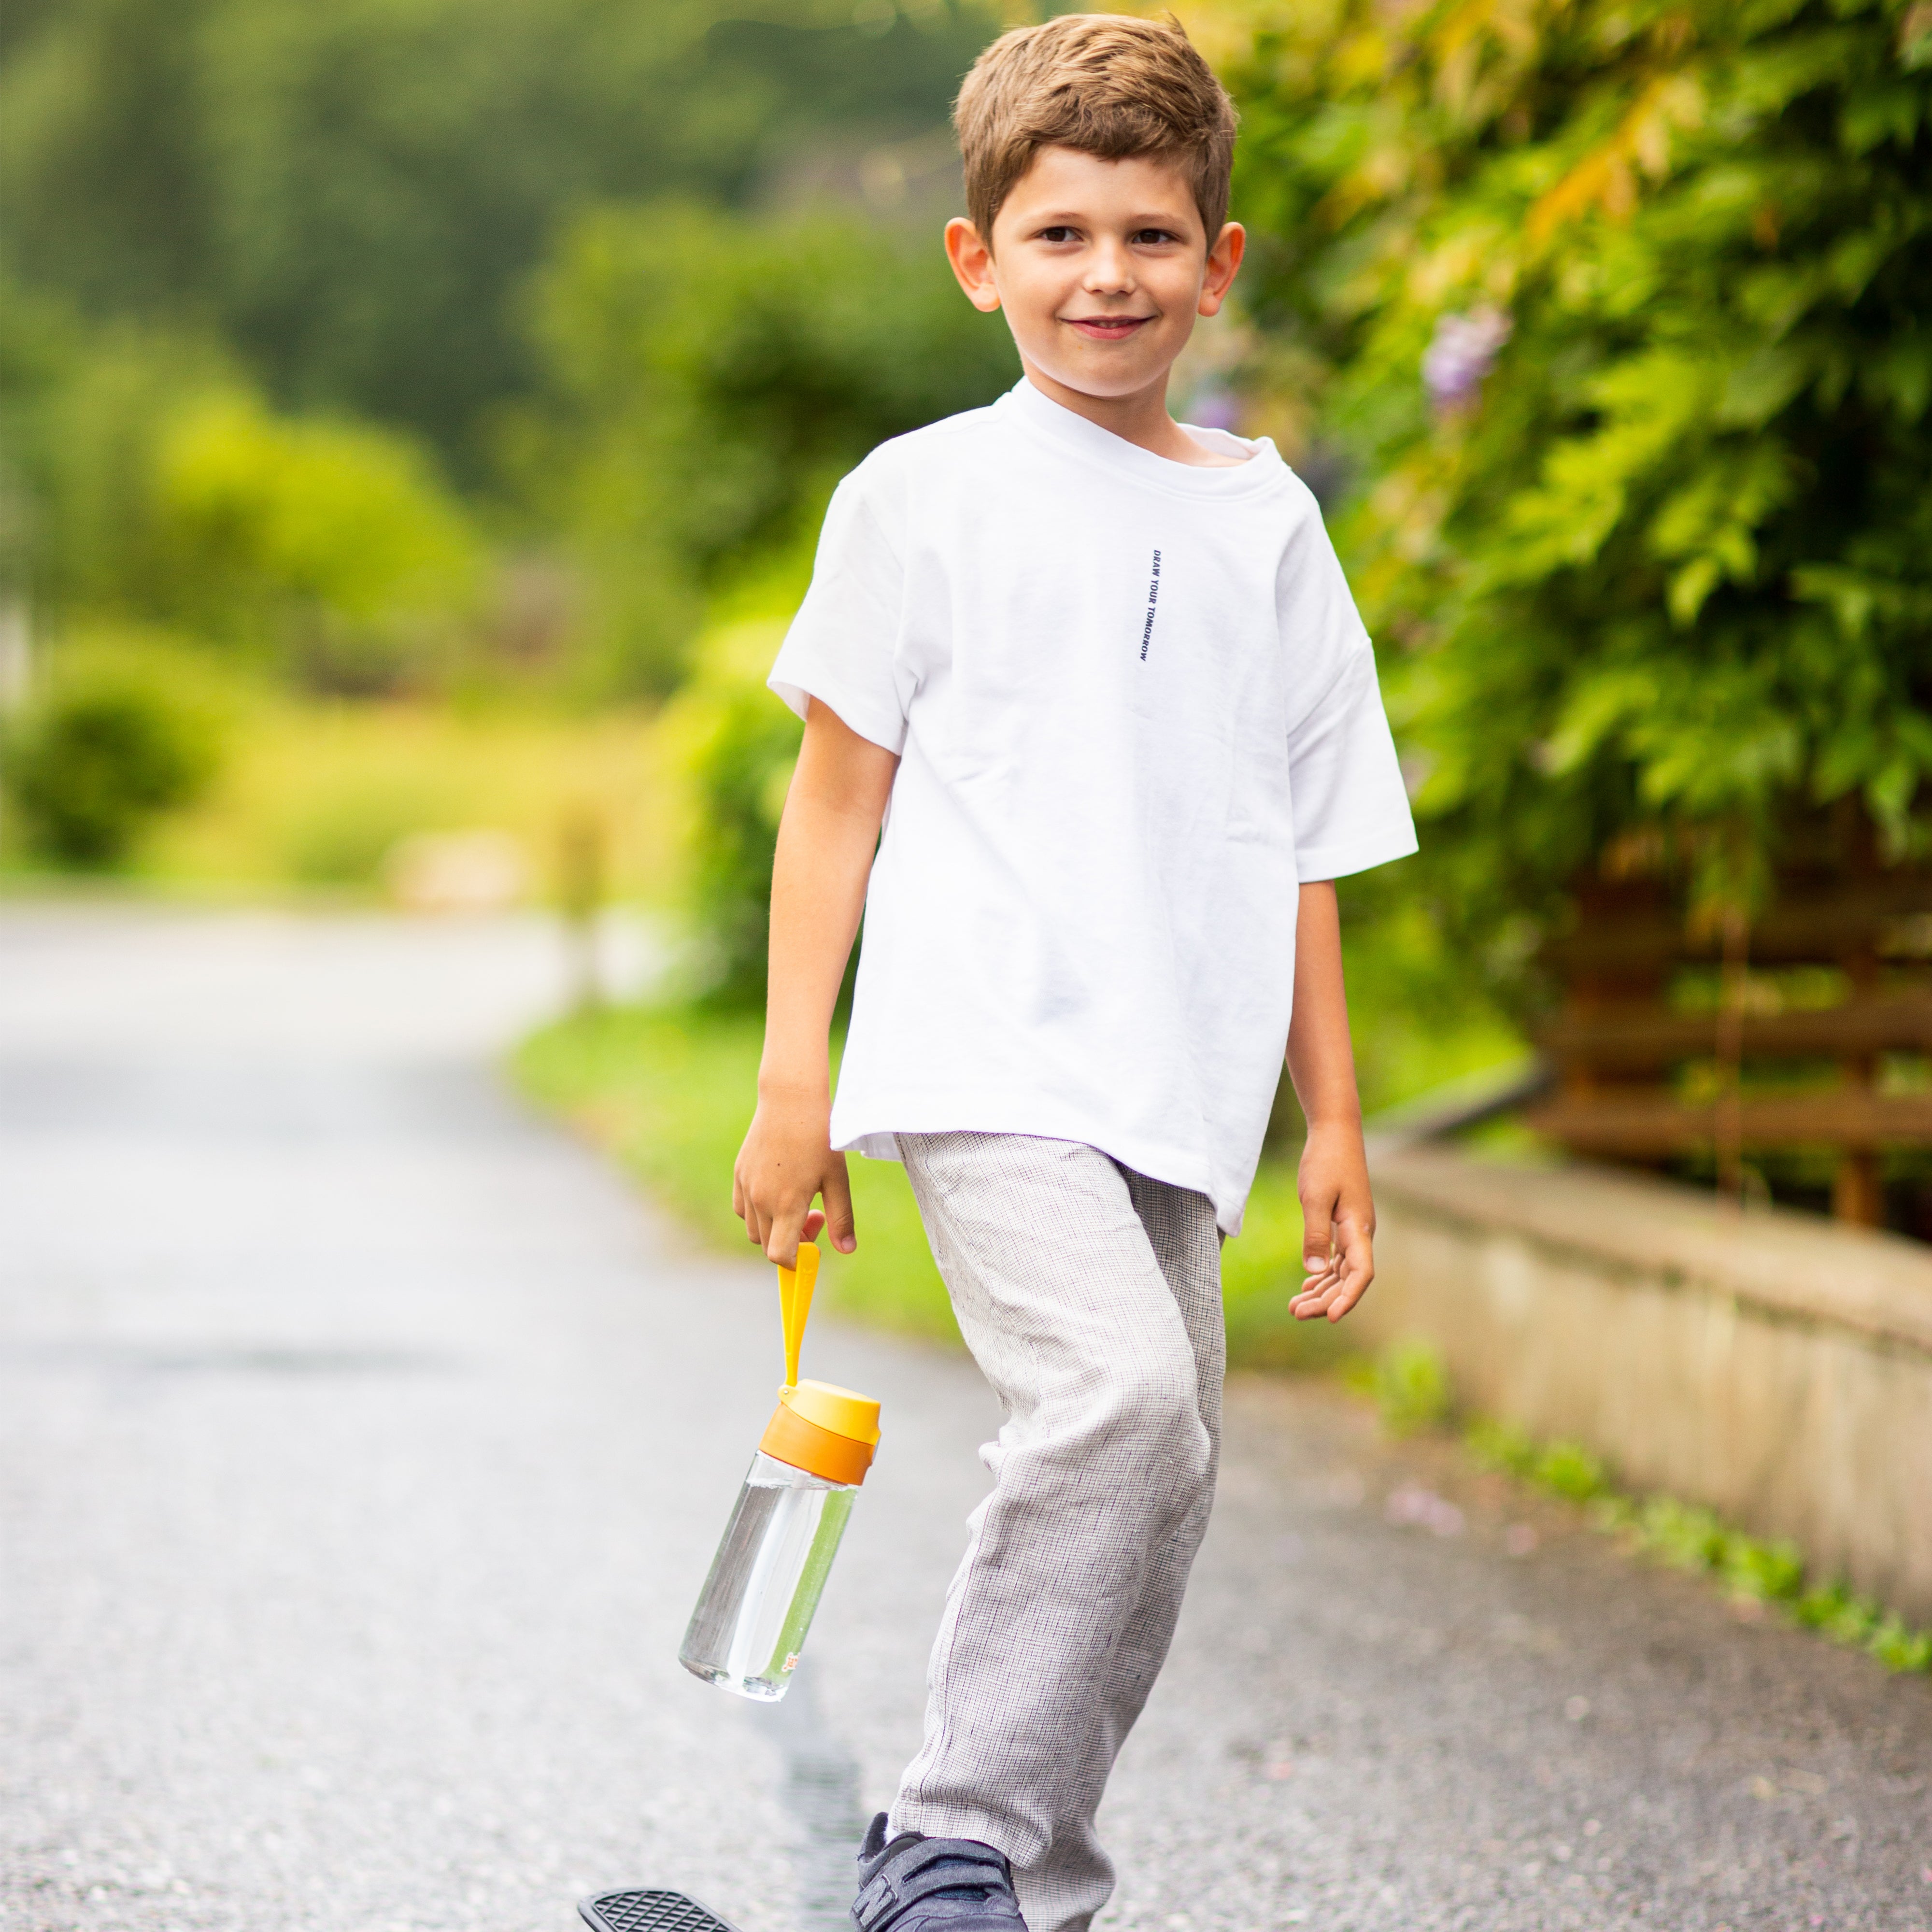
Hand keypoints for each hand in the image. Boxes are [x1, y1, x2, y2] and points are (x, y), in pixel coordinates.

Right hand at [733, 1083, 856, 1266]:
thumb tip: (847, 1250)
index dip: (796, 1261)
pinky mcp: (739, 1174)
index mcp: (787, 1204)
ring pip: (754, 1230)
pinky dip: (758, 1213)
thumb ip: (841, 1218)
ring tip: (797, 1201)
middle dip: (791, 1242)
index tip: (813, 1246)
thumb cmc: (820, 1138)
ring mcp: (746, 1186)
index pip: (780, 1256)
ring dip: (774, 1228)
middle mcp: (761, 1200)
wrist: (791, 1100)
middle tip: (815, 1215)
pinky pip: (742, 1209)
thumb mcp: (837, 1179)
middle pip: (768, 1246)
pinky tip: (778, 1191)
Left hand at [1290, 1118, 1374, 1320]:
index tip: (1331, 1317)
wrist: (1335, 1132)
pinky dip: (1323, 1274)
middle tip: (1295, 1313)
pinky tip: (1307, 1284)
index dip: (1348, 1298)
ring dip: (1321, 1291)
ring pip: (1341, 1271)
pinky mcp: (1344, 1224)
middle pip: (1348, 1279)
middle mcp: (1361, 1234)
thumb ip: (1316, 1235)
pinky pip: (1336, 1258)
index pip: (1361, 1274)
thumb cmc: (1325, 1161)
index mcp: (1359, 1228)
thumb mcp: (1315, 1197)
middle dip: (1324, 1300)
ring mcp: (1354, 1230)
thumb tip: (1316, 1272)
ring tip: (1295, 1308)